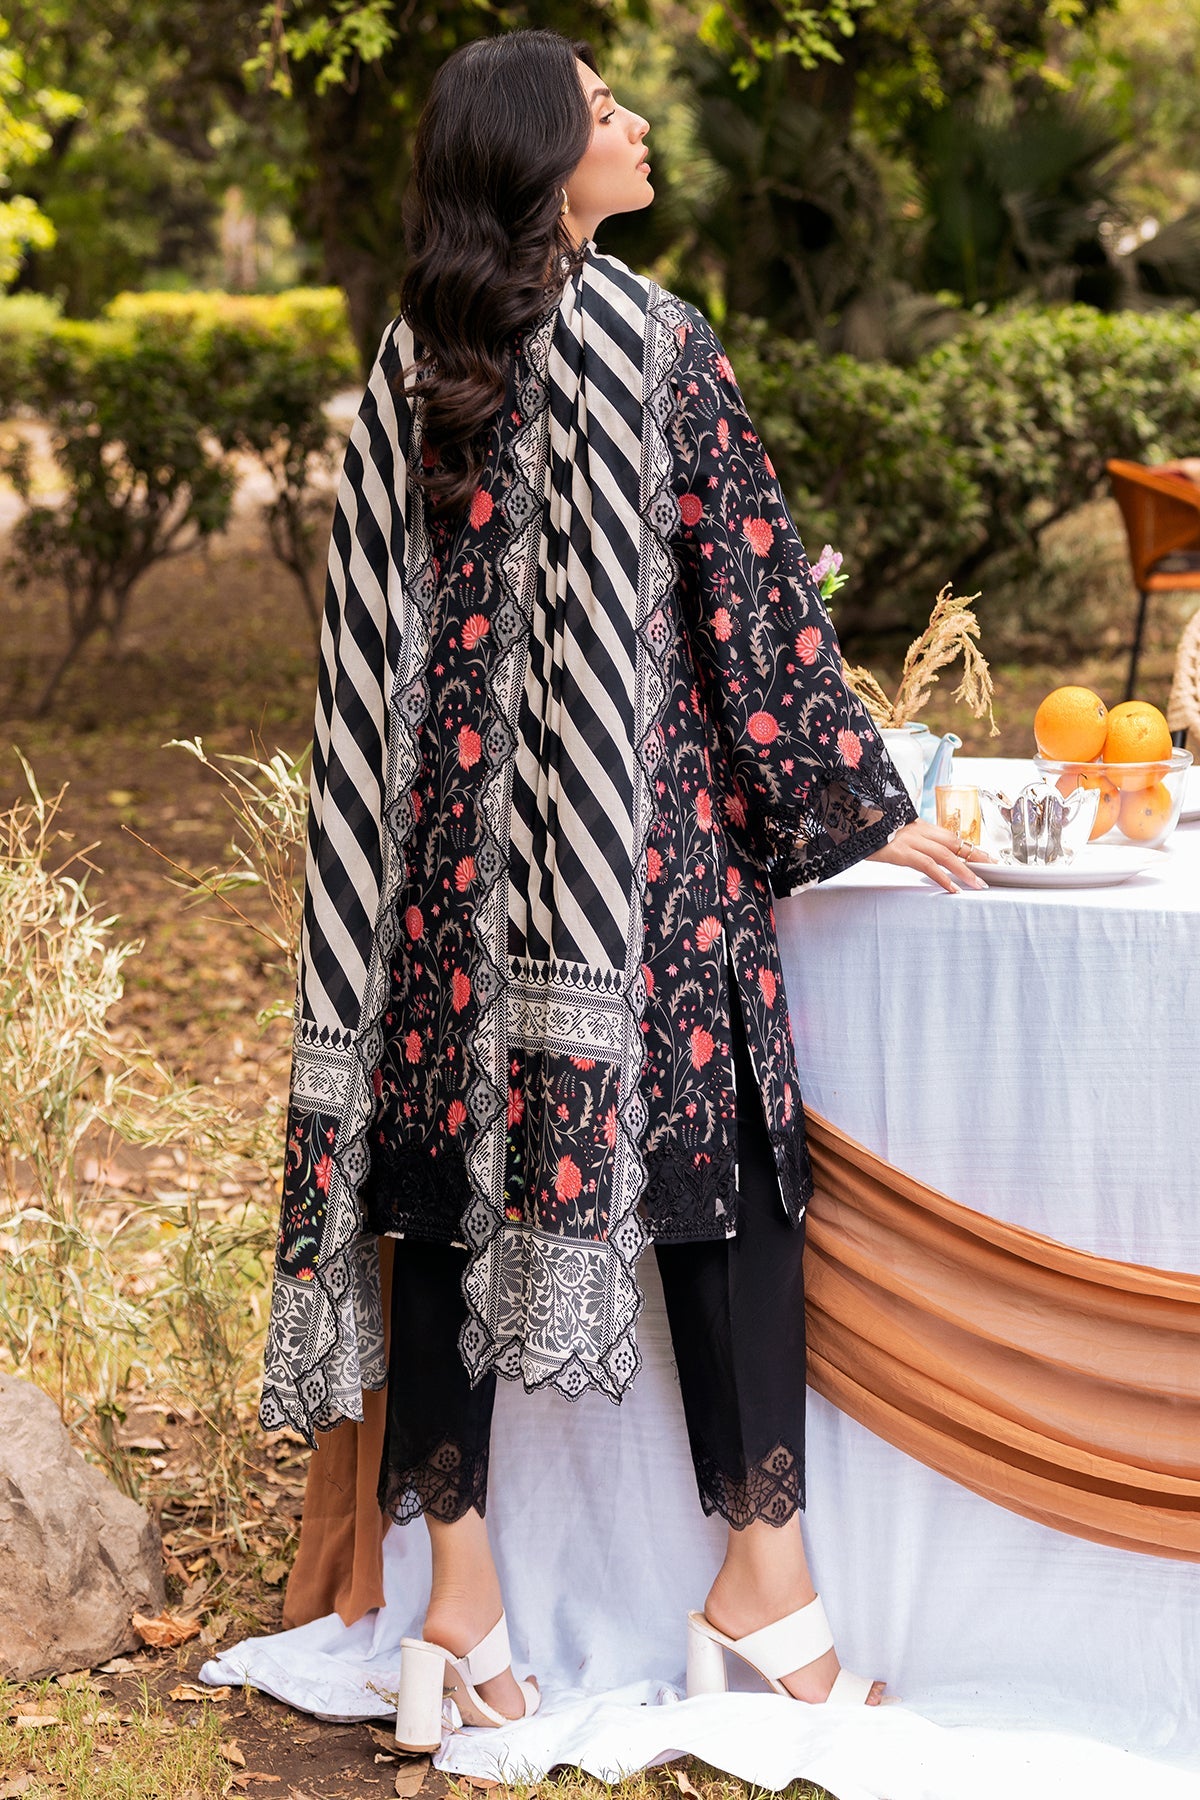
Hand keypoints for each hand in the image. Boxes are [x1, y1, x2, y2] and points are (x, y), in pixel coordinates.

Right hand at [867, 819, 990, 893]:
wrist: (846, 823)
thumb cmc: (865, 832)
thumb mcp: (888, 834)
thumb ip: (904, 841)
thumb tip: (912, 853)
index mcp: (916, 826)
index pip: (950, 836)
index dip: (969, 847)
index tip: (984, 856)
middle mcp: (917, 830)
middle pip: (954, 843)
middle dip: (976, 855)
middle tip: (993, 867)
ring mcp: (909, 840)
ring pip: (946, 855)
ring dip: (965, 871)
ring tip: (978, 885)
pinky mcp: (900, 852)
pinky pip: (927, 865)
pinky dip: (942, 878)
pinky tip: (952, 889)